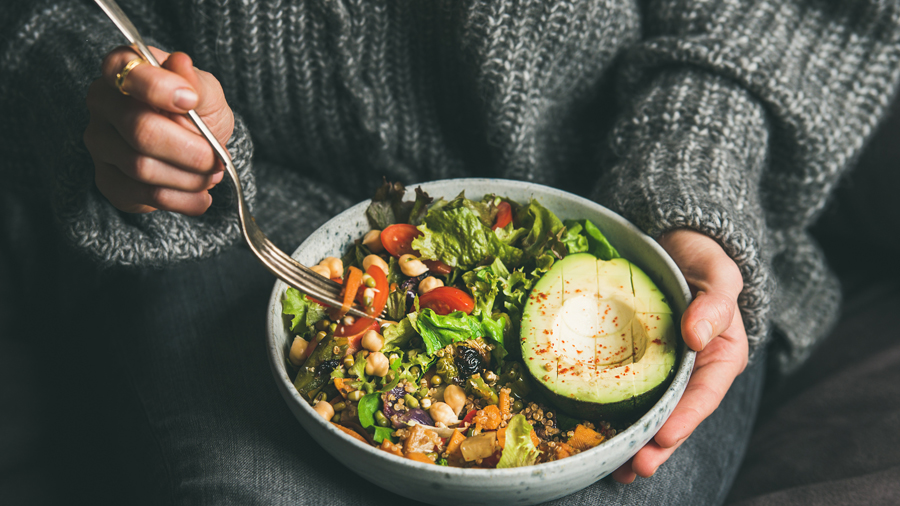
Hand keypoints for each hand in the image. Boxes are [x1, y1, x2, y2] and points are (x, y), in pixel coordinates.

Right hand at [84, 46, 233, 215]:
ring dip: (189, 178)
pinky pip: (143, 195)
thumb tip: (181, 64)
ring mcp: (100, 143)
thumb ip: (196, 83)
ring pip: (142, 167)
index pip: (126, 72)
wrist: (196, 148)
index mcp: (122, 69)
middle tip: (217, 159)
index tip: (192, 102)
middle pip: (140, 129)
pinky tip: (201, 197)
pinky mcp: (107, 179)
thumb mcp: (206, 93)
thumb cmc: (197, 111)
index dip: (159, 88)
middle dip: (189, 150)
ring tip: (212, 175)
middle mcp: (102, 103)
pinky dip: (182, 200)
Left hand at [611, 229, 748, 482]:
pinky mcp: (636, 363)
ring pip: (651, 412)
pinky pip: (625, 392)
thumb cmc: (702, 259)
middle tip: (634, 467)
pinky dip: (614, 416)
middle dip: (657, 445)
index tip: (664, 436)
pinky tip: (595, 436)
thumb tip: (697, 334)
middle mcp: (692, 371)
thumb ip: (715, 303)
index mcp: (719, 356)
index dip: (685, 419)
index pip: (704, 395)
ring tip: (616, 469)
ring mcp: (663, 369)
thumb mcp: (718, 274)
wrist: (675, 245)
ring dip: (634, 442)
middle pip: (676, 415)